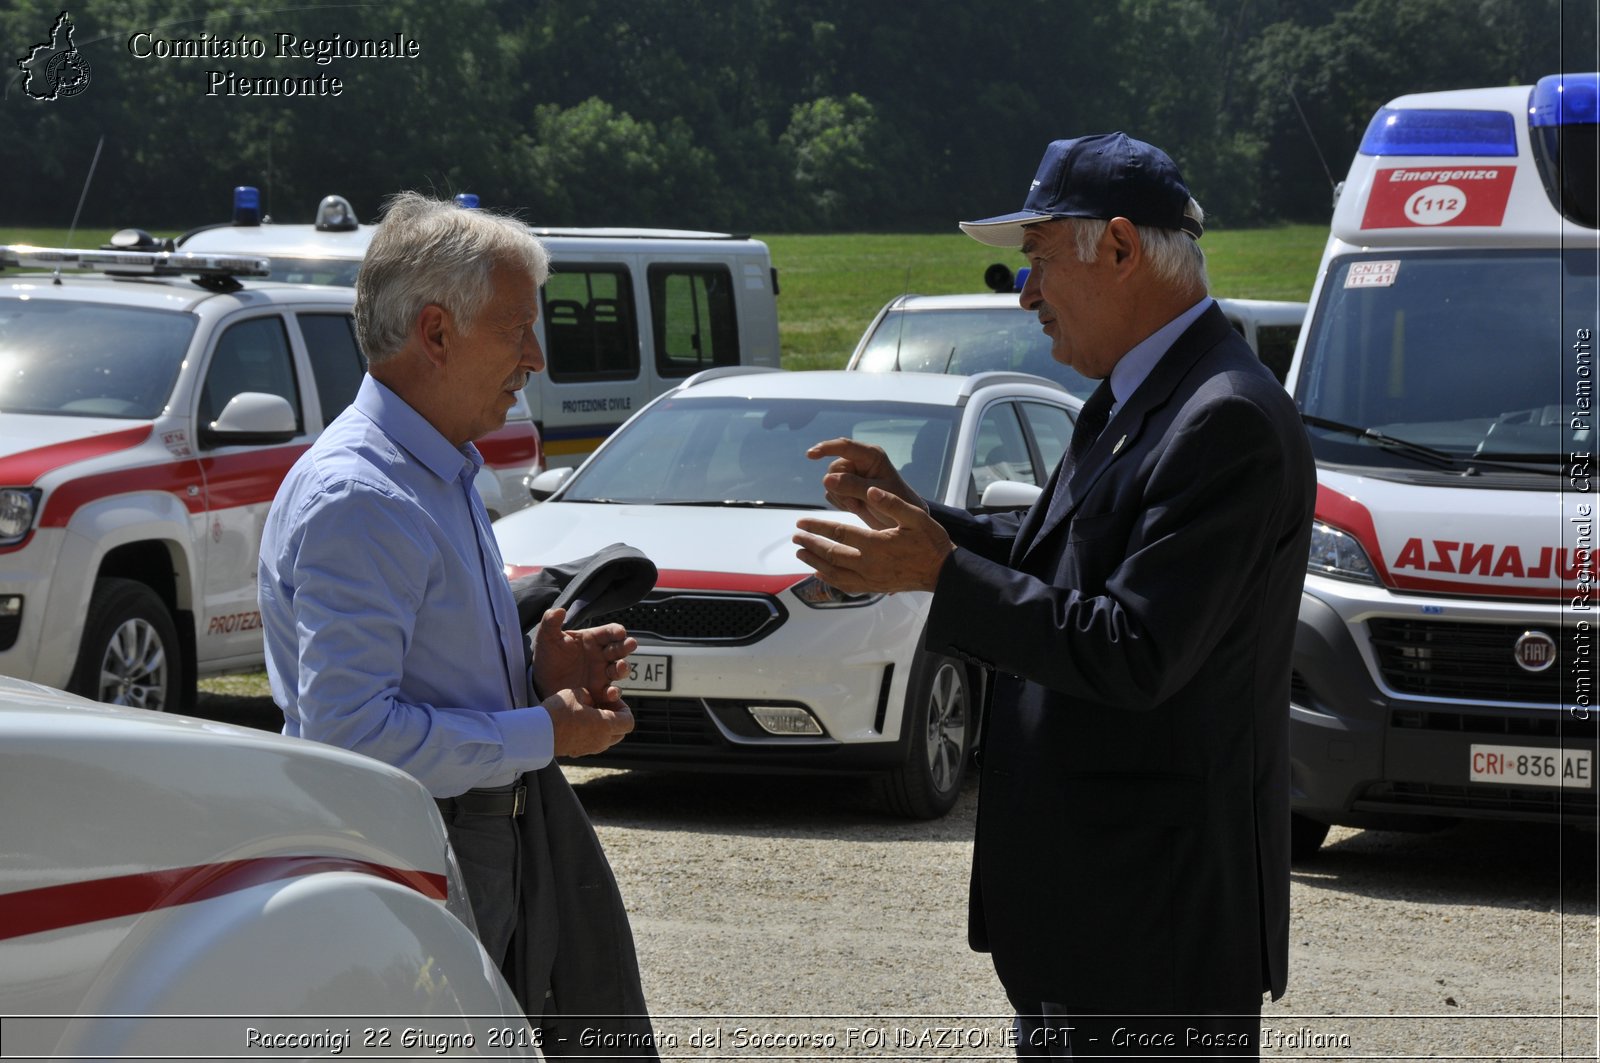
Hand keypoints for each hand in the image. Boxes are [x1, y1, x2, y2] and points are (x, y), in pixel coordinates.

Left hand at [531, 607, 636, 703]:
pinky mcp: (599, 691)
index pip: (609, 632)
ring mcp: (603, 673)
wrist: (541, 683)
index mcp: (593, 639)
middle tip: (630, 644)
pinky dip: (614, 694)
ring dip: (623, 668)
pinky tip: (611, 693)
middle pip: (620, 648)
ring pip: (619, 669)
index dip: (616, 631)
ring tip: (620, 667)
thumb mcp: (546, 639)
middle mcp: (602, 655)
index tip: (620, 632)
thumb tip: (558, 610)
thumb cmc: (548, 657)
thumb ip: (551, 623)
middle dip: (626, 646)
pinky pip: (611, 693)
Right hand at [544, 686, 635, 757]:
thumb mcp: (577, 693)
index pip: (629, 721)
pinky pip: (594, 743)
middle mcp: (602, 740)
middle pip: (621, 732)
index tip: (611, 701)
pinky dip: (593, 734)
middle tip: (602, 706)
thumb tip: (592, 698)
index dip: (624, 709)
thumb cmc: (558, 712)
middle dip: (616, 718)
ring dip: (604, 727)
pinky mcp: (580, 752)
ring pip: (608, 739)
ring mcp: (591, 748)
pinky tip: (579, 722)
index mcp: (605, 725)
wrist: (537, 734)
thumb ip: (590, 695)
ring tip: (590, 714)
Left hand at [793, 485, 953, 593]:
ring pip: (835, 572)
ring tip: (801, 553)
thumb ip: (892, 503)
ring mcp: (871, 579)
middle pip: (831, 554)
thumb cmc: (930, 542)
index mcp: (877, 544)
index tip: (801, 522)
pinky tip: (820, 573)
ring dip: (815, 562)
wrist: (943, 572)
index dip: (817, 528)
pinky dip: (829, 579)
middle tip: (795, 537)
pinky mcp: (874, 588)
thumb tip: (871, 490)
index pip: (839, 534)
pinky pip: (846, 586)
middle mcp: (869, 564)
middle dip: (811, 545)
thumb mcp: (916, 517)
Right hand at [808, 437, 925, 529]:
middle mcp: (859, 462)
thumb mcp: (877, 494)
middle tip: (855, 503)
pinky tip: (854, 507)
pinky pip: (831, 493)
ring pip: (830, 482)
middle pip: (834, 469)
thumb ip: (852, 485)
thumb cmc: (897, 502)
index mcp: (871, 455)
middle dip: (840, 488)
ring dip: (841, 497)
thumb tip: (827, 479)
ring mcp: (852, 475)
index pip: (844, 446)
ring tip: (858, 505)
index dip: (826, 448)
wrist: (902, 521)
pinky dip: (840, 503)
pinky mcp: (846, 488)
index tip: (810, 455)